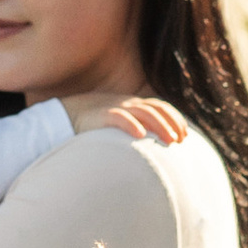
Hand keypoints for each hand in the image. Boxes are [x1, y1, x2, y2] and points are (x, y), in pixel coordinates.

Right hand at [62, 92, 188, 141]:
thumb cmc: (91, 123)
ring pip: (143, 113)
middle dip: (172, 124)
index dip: (175, 118)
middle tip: (181, 141)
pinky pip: (119, 117)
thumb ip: (134, 127)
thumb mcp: (117, 123)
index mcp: (132, 104)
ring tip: (169, 140)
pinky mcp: (101, 114)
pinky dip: (130, 125)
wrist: (62, 115)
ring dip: (159, 126)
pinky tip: (140, 135)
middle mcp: (126, 103)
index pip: (160, 107)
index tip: (185, 135)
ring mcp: (114, 107)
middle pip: (156, 109)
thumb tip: (152, 145)